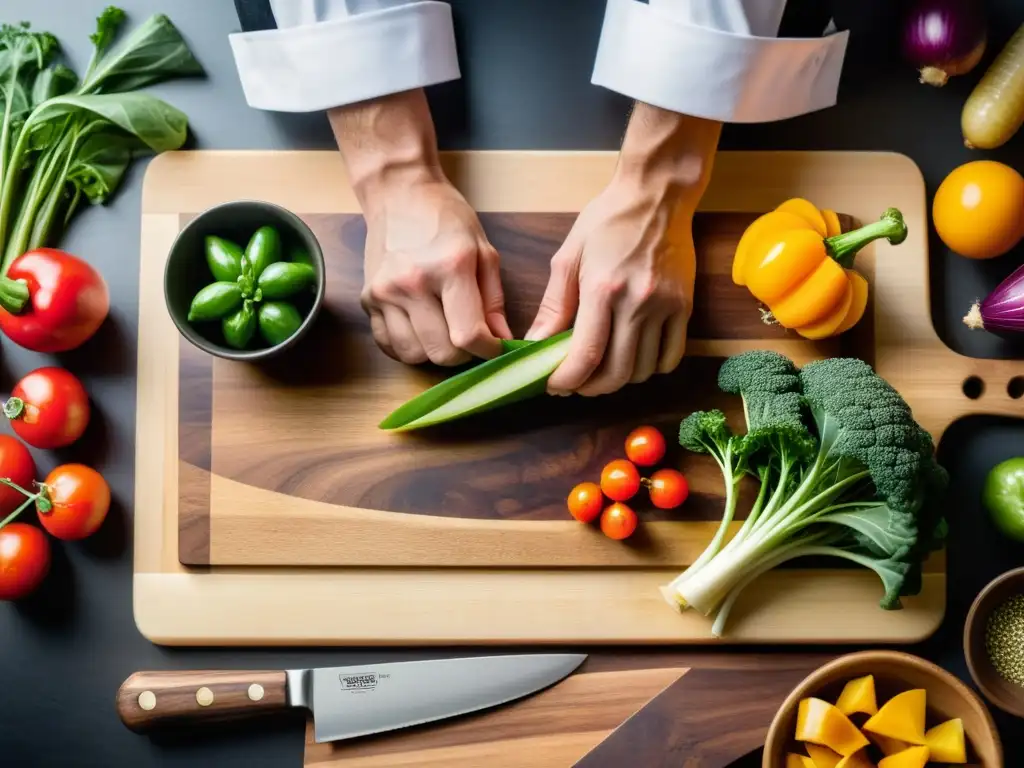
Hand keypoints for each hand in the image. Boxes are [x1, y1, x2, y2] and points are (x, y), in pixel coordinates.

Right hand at [328, 89, 510, 365]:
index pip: (469, 335)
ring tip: (443, 329)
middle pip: (441, 353)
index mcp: (450, 267)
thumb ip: (494, 301)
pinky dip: (408, 347)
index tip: (493, 346)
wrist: (399, 193)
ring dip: (433, 352)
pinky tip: (420, 327)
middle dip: (463, 354)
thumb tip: (503, 341)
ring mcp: (385, 293)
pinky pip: (389, 346)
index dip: (488, 351)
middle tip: (469, 336)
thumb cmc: (447, 219)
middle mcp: (413, 283)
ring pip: (414, 356)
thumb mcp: (484, 251)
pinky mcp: (367, 300)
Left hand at [526, 103, 721, 395]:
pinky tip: (632, 358)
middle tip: (575, 383)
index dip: (567, 380)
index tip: (554, 384)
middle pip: (617, 373)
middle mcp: (638, 302)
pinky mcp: (685, 307)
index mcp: (603, 288)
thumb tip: (536, 344)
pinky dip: (649, 368)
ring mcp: (666, 307)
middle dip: (590, 387)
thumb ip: (554, 305)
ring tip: (601, 369)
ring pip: (643, 370)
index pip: (586, 354)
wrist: (658, 194)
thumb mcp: (569, 256)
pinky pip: (670, 357)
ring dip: (618, 380)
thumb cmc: (608, 220)